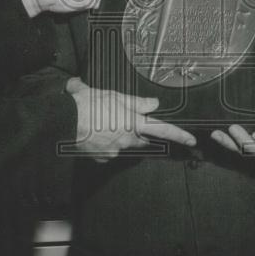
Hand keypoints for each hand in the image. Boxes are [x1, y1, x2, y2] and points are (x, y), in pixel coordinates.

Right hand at [66, 77, 195, 162]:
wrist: (63, 122)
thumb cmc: (87, 104)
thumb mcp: (113, 96)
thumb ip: (136, 102)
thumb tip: (153, 103)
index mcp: (133, 123)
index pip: (163, 130)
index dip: (179, 135)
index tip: (192, 140)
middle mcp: (127, 140)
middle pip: (142, 141)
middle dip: (140, 135)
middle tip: (129, 124)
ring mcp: (114, 152)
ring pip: (124, 146)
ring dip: (119, 137)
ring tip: (102, 123)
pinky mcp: (100, 159)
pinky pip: (107, 152)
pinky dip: (104, 144)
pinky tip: (92, 134)